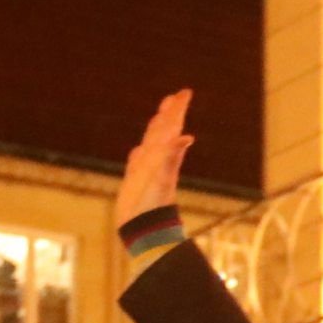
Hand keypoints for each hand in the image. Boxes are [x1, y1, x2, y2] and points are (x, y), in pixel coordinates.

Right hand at [115, 89, 194, 227]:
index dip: (177, 110)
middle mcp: (156, 160)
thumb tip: (187, 137)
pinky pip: (137, 164)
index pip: (172, 127)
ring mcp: (146, 171)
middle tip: (175, 97)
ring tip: (159, 116)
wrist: (145, 230)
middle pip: (163, 132)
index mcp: (163, 155)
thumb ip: (171, 155)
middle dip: (169, 114)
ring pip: (151, 145)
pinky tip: (138, 151)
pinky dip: (138, 155)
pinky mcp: (135, 182)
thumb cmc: (153, 204)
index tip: (185, 93)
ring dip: (155, 130)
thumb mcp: (162, 176)